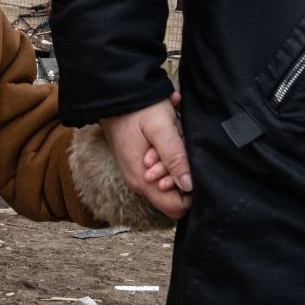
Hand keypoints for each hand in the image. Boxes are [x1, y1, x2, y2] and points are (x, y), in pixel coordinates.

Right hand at [99, 93, 191, 219]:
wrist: (115, 96)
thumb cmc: (137, 110)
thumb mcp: (160, 129)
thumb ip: (175, 158)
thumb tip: (189, 185)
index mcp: (143, 180)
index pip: (176, 208)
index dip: (189, 192)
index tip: (187, 168)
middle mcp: (138, 182)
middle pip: (173, 192)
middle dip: (181, 172)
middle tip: (174, 146)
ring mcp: (137, 172)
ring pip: (168, 178)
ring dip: (174, 161)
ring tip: (168, 138)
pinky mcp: (137, 162)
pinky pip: (160, 167)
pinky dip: (167, 155)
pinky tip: (163, 137)